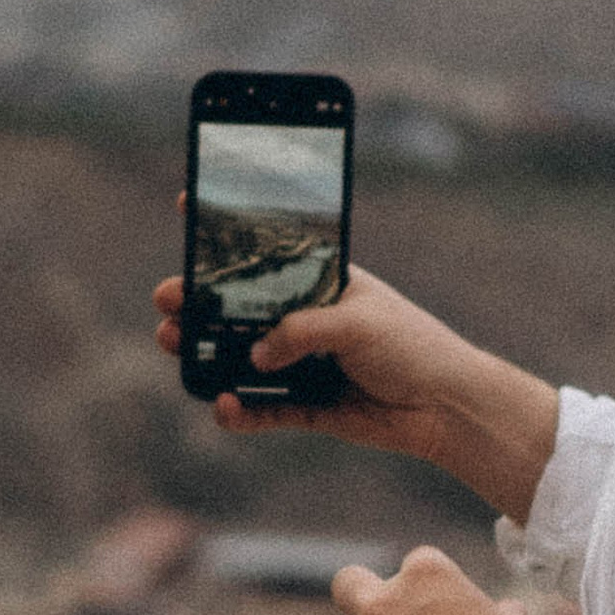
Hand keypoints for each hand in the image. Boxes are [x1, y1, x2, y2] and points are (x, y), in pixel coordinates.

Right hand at [153, 210, 560, 516]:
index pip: (271, 249)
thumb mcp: (359, 322)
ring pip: (241, 358)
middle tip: (166, 299)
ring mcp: (304, 363)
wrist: (448, 406)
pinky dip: (241, 412)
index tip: (188, 203)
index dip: (231, 229)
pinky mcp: (308, 406)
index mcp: (323, 283)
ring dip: (205, 352)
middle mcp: (307, 320)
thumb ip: (304, 331)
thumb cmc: (414, 346)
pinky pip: (264, 410)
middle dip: (198, 302)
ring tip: (174, 344)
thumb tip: (257, 354)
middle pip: (241, 308)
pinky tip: (224, 407)